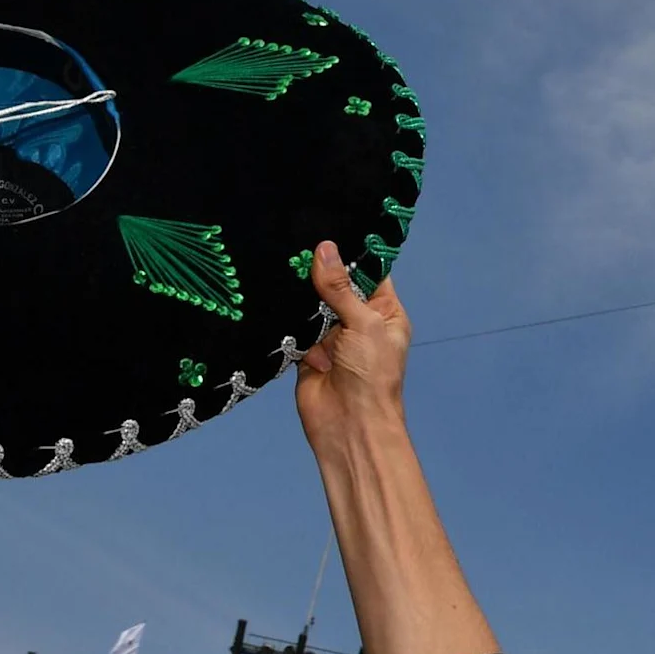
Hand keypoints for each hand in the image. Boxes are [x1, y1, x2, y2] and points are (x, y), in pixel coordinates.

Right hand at [295, 241, 412, 446]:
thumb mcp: (362, 324)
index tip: (326, 226)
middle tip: (292, 242)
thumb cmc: (371, 375)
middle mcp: (358, 322)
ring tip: (279, 265)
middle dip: (317, 271)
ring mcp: (331, 337)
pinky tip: (270, 296)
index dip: (350, 253)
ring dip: (300, 297)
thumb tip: (324, 249)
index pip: (369, 273)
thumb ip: (340, 287)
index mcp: (384, 313)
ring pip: (311, 305)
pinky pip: (293, 326)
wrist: (349, 426)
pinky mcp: (305, 351)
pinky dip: (286, 319)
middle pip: (335, 286)